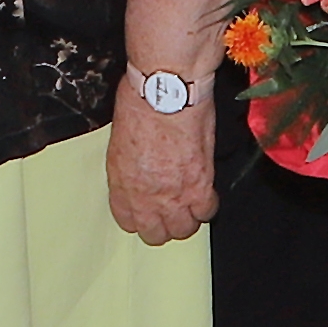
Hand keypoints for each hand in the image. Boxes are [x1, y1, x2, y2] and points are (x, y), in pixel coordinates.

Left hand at [105, 82, 215, 245]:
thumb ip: (129, 164)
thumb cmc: (140, 102)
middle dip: (163, 225)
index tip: (147, 211)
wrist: (165, 92)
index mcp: (121, 183)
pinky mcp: (200, 185)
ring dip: (187, 219)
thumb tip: (139, 166)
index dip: (140, 218)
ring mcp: (173, 194)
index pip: (128, 221)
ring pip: (183, 229)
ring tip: (189, 204)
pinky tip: (205, 193)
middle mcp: (145, 196)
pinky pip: (206, 211)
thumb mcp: (120, 139)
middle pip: (156, 234)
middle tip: (170, 210)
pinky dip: (207, 205)